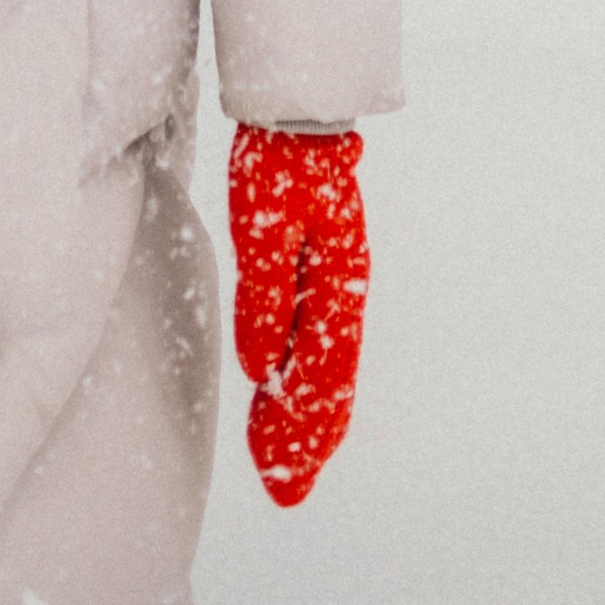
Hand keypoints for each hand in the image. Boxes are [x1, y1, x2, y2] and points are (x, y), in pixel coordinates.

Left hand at [228, 122, 368, 507]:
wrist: (301, 112)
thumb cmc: (280, 160)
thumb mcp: (264, 223)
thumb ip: (266, 294)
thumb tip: (262, 367)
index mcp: (337, 284)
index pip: (321, 376)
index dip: (302, 428)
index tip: (282, 473)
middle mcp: (343, 292)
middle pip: (330, 382)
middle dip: (308, 439)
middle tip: (287, 492)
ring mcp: (335, 284)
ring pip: (327, 367)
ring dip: (308, 417)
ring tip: (289, 462)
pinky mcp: (320, 274)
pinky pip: (319, 343)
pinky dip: (305, 381)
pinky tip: (289, 397)